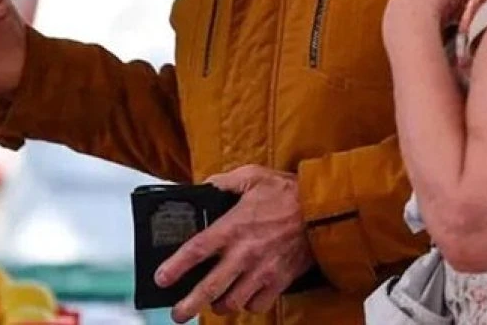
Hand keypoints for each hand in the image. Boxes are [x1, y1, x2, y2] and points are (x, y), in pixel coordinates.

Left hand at [157, 167, 314, 322]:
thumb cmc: (289, 192)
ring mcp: (263, 271)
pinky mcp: (280, 281)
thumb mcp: (252, 176)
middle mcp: (245, 254)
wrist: (325, 210)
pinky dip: (248, 305)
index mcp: (233, 227)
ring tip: (212, 303)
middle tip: (177, 314)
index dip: (175, 267)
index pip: (196, 250)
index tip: (161, 279)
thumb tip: (205, 186)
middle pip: (209, 288)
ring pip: (233, 302)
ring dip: (219, 305)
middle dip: (189, 305)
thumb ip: (224, 182)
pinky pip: (258, 305)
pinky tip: (244, 296)